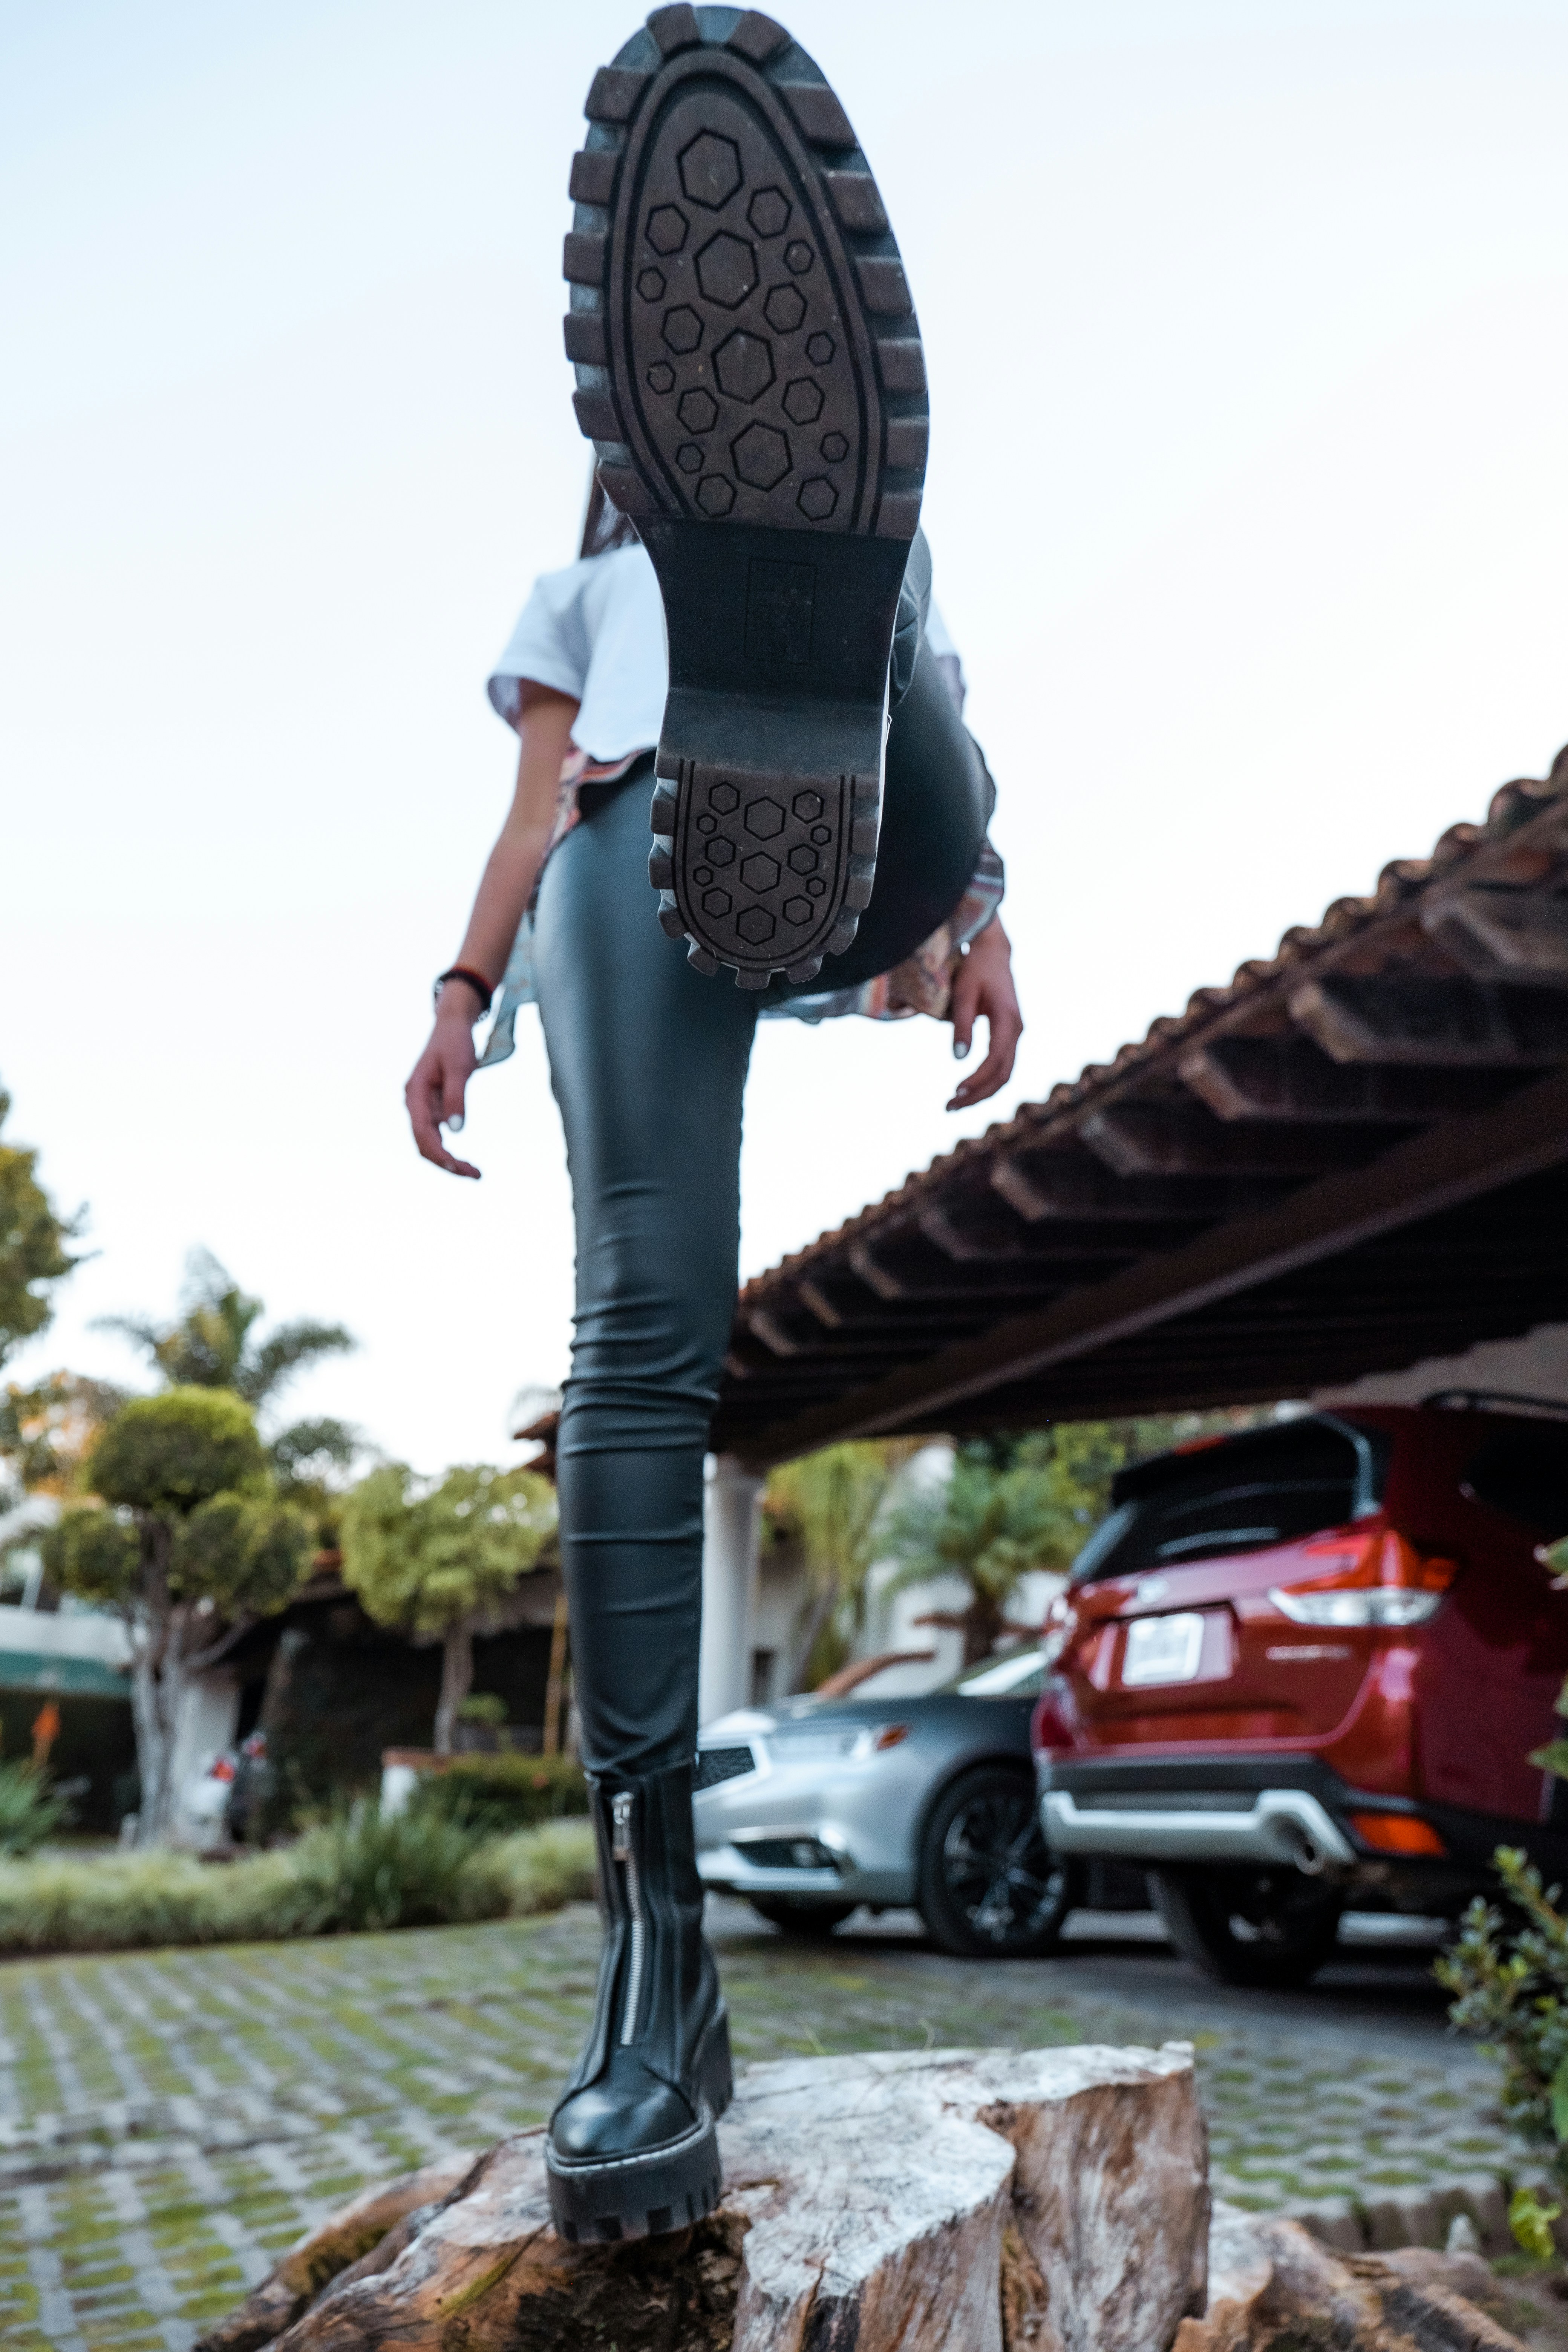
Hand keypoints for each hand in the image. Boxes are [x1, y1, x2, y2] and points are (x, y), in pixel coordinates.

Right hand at [405, 1002, 481, 1177]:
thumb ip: (455, 1098)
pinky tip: (466, 1162)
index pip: (423, 1133)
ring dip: (448, 1160)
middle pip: (424, 1143)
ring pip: (430, 1142)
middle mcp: (414, 1103)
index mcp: (414, 1093)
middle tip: (475, 1175)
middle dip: (446, 1163)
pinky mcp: (432, 1107)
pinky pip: (437, 1135)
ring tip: (474, 1173)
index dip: (440, 1154)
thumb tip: (455, 1132)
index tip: (459, 1168)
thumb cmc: (455, 1043)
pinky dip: (450, 1150)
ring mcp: (422, 1107)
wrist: (452, 1026)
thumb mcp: (459, 1068)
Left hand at [947, 919, 1021, 1111]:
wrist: (993, 953)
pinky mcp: (1009, 1035)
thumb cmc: (976, 969)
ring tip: (954, 1104)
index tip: (955, 1094)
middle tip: (949, 1107)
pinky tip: (967, 1090)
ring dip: (981, 1092)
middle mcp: (1017, 1030)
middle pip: (1002, 1075)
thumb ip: (962, 1025)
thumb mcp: (963, 994)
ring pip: (1004, 1073)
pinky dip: (986, 1081)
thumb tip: (959, 1058)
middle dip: (977, 1094)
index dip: (976, 1081)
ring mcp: (1015, 1034)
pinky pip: (1002, 1065)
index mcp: (1008, 1020)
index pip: (995, 1061)